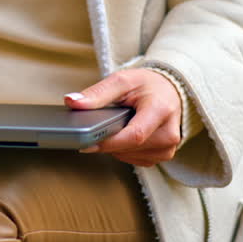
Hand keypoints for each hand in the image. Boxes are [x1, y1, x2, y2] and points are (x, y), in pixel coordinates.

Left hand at [64, 68, 182, 166]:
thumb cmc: (145, 85)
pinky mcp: (164, 155)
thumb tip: (73, 102)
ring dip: (115, 147)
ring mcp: (168, 147)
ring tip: (115, 127)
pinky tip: (123, 136)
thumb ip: (97, 93)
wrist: (166, 90)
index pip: (134, 135)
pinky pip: (136, 160)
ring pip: (131, 157)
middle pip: (131, 148)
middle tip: (98, 127)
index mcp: (161, 110)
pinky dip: (124, 151)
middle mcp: (169, 132)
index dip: (108, 142)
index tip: (86, 142)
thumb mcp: (121, 80)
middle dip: (108, 141)